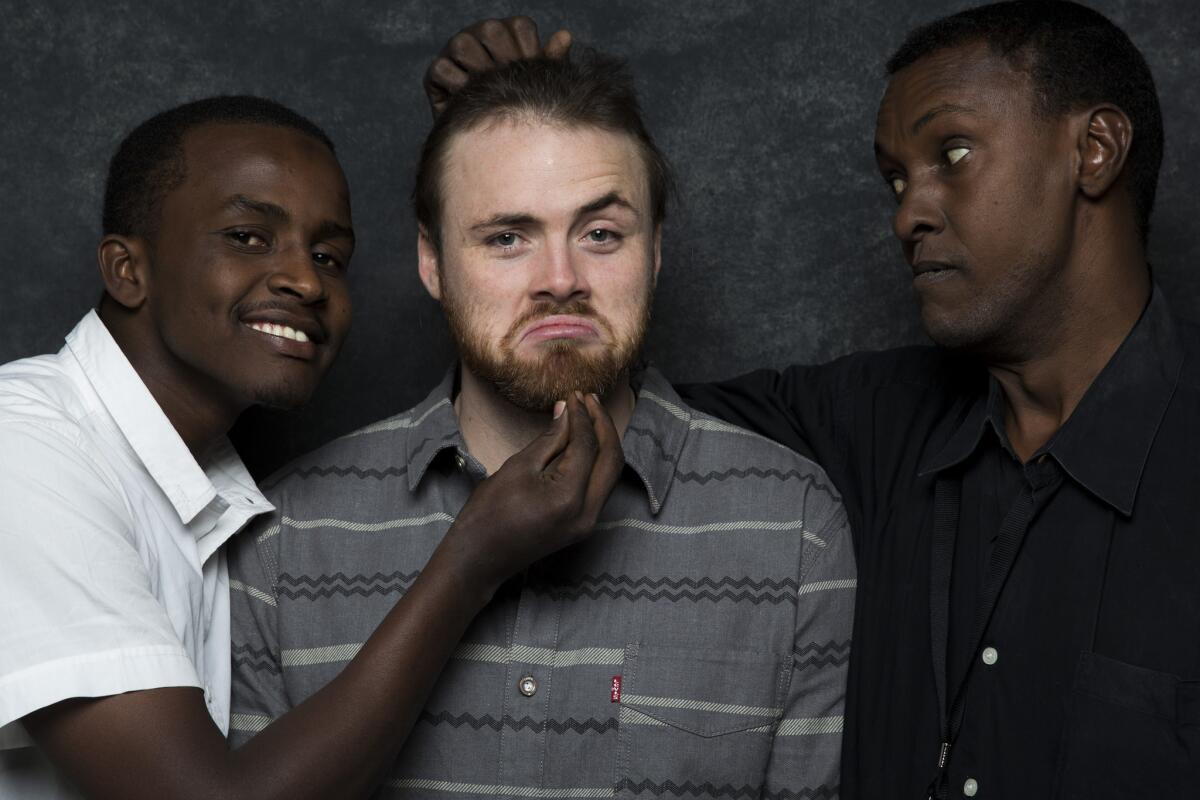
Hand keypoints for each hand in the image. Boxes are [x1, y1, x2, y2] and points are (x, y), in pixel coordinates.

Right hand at [423, 15, 572, 115]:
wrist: (490, 144)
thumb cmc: (517, 109)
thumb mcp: (537, 86)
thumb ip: (550, 61)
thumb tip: (565, 36)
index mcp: (506, 35)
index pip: (519, 26)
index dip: (528, 50)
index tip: (531, 74)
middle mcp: (478, 37)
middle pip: (490, 30)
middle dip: (505, 59)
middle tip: (511, 85)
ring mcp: (454, 53)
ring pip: (463, 45)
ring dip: (480, 70)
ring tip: (490, 92)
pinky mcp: (435, 75)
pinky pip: (442, 69)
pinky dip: (458, 85)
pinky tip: (471, 101)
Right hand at [437, 393, 622, 594]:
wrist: (478, 560)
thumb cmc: (488, 514)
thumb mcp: (517, 467)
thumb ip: (549, 439)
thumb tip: (567, 410)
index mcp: (569, 498)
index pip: (587, 446)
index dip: (581, 416)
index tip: (573, 395)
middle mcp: (587, 514)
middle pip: (612, 459)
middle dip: (603, 425)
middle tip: (589, 399)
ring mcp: (588, 523)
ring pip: (610, 473)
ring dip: (604, 442)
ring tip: (588, 414)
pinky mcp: (582, 526)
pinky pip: (600, 487)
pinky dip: (597, 461)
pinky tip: (584, 441)